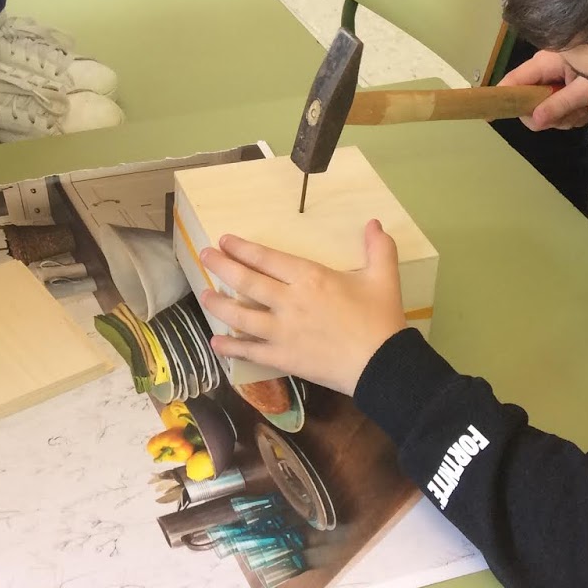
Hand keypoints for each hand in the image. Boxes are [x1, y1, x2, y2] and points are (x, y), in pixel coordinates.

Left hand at [199, 221, 406, 396]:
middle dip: (222, 266)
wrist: (382, 365)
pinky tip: (216, 343)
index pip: (267, 258)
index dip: (243, 248)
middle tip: (204, 256)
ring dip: (219, 305)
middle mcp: (289, 301)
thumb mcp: (384, 277)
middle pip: (247, 281)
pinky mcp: (283, 358)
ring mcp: (282, 332)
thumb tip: (374, 222)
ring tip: (203, 296)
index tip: (225, 241)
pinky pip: (251, 352)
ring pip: (241, 316)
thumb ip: (378, 247)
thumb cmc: (381, 319)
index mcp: (309, 278)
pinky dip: (231, 347)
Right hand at [501, 50, 587, 130]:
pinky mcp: (569, 102)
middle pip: (528, 103)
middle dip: (546, 114)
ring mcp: (558, 90)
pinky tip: (587, 109)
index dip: (502, 95)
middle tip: (563, 114)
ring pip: (546, 116)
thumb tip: (535, 120)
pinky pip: (561, 119)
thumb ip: (557, 104)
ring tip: (583, 106)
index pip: (515, 79)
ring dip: (565, 118)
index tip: (492, 113)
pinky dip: (574, 118)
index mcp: (546, 63)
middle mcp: (548, 76)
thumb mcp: (581, 87)